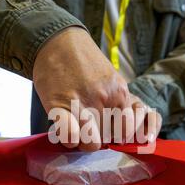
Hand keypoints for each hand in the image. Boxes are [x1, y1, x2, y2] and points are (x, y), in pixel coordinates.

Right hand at [33, 27, 160, 150]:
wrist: (57, 41)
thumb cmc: (83, 63)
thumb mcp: (111, 78)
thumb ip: (118, 102)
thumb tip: (122, 132)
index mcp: (120, 92)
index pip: (127, 131)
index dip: (116, 136)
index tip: (107, 131)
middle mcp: (104, 98)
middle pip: (108, 139)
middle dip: (99, 138)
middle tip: (89, 129)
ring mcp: (83, 102)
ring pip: (91, 143)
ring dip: (83, 141)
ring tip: (77, 130)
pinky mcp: (59, 105)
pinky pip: (70, 136)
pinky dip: (68, 138)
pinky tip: (66, 131)